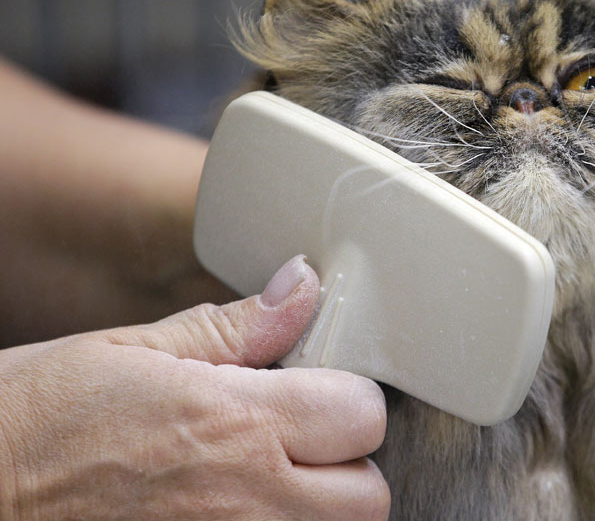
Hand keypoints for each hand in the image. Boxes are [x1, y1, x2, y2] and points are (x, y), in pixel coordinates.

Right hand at [0, 255, 389, 519]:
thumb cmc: (32, 421)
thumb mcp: (130, 349)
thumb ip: (234, 327)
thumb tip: (301, 287)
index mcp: (233, 424)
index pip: (361, 413)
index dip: (349, 395)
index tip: (320, 387)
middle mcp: (244, 500)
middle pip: (369, 494)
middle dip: (349, 461)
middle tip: (304, 438)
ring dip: (321, 506)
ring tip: (270, 476)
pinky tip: (234, 505)